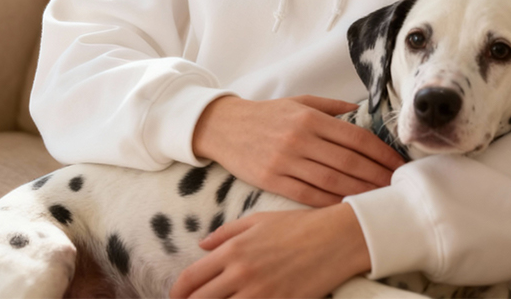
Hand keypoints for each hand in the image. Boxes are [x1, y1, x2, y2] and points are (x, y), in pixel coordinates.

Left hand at [169, 204, 370, 298]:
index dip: (177, 293)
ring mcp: (261, 294)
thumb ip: (226, 232)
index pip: (191, 279)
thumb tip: (201, 245)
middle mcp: (242, 274)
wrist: (335, 238)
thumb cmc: (298, 225)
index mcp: (234, 249)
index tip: (176, 298)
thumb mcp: (259, 219)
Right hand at [192, 95, 404, 206]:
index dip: (380, 152)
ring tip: (380, 200)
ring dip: (360, 193)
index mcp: (310, 117)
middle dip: (377, 176)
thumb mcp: (298, 101)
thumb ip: (330, 106)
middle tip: (397, 187)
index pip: (355, 137)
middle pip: (349, 162)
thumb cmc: (266, 113)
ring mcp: (286, 161)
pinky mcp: (272, 180)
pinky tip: (348, 208)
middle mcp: (300, 138)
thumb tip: (359, 108)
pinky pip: (308, 196)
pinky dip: (331, 204)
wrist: (224, 126)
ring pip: (332, 182)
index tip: (398, 164)